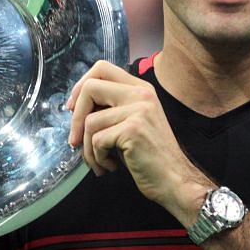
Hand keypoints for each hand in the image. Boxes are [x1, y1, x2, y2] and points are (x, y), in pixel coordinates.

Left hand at [67, 61, 210, 218]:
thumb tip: (75, 106)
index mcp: (140, 88)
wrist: (175, 181)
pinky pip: (97, 140)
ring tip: (99, 162)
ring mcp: (138, 110)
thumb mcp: (133, 122)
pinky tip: (110, 166)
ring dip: (87, 148)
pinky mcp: (133, 129)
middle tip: (76, 140)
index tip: (73, 108)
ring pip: (90, 121)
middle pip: (90, 87)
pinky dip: (97, 158)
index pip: (102, 68)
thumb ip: (111, 107)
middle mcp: (141, 94)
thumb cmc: (150, 157)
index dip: (80, 86)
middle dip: (76, 118)